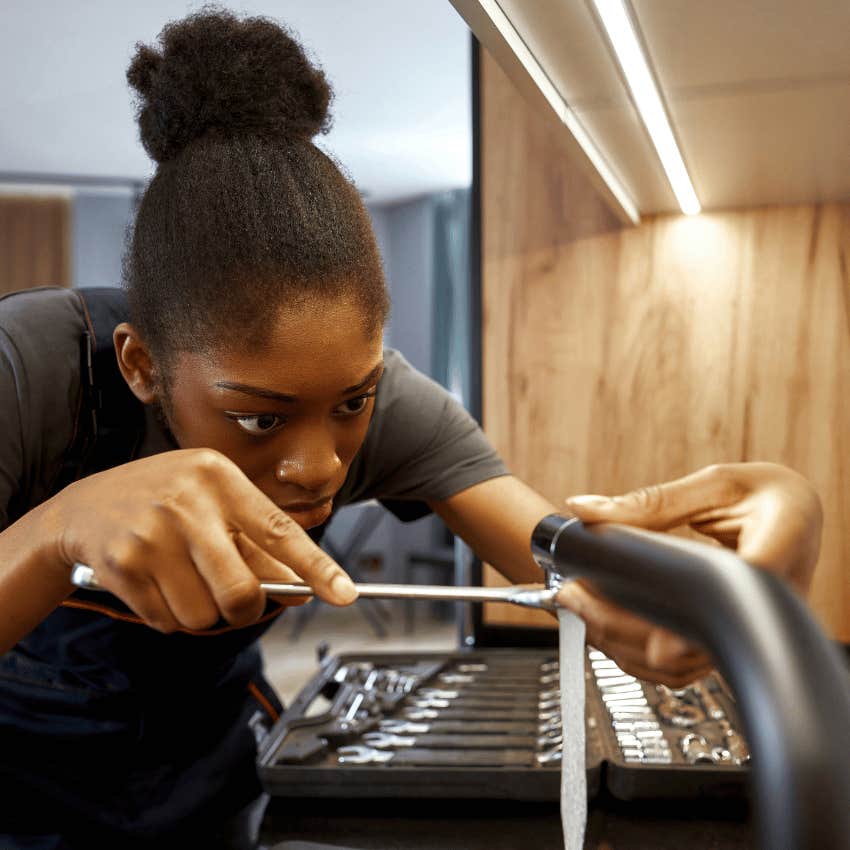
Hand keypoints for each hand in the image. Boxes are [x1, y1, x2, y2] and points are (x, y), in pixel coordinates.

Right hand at [52, 448, 356, 632]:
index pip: (279, 530)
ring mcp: (152, 534)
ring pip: (204, 615)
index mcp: (219, 478)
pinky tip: (157, 582)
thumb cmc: (164, 500)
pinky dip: (170, 614)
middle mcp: (187, 502)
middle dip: (245, 609)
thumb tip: (301, 588)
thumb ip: (258, 545)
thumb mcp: (213, 503)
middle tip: (236, 598)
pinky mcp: (123, 565)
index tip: (345, 593)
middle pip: (241, 591)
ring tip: (185, 579)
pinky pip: (168, 621)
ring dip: (202, 613)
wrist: (84, 507)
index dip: (316, 567)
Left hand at [558, 463, 822, 685]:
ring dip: (626, 643)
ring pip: (689, 662)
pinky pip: (687, 661)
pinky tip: (606, 623)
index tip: (659, 642)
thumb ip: (651, 502)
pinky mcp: (735, 638)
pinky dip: (641, 649)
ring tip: (581, 604)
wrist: (796, 515)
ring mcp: (756, 626)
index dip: (699, 622)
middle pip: (702, 638)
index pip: (744, 593)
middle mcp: (776, 597)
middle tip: (577, 596)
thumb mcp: (714, 485)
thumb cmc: (766, 495)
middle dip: (628, 626)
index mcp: (782, 542)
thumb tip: (586, 509)